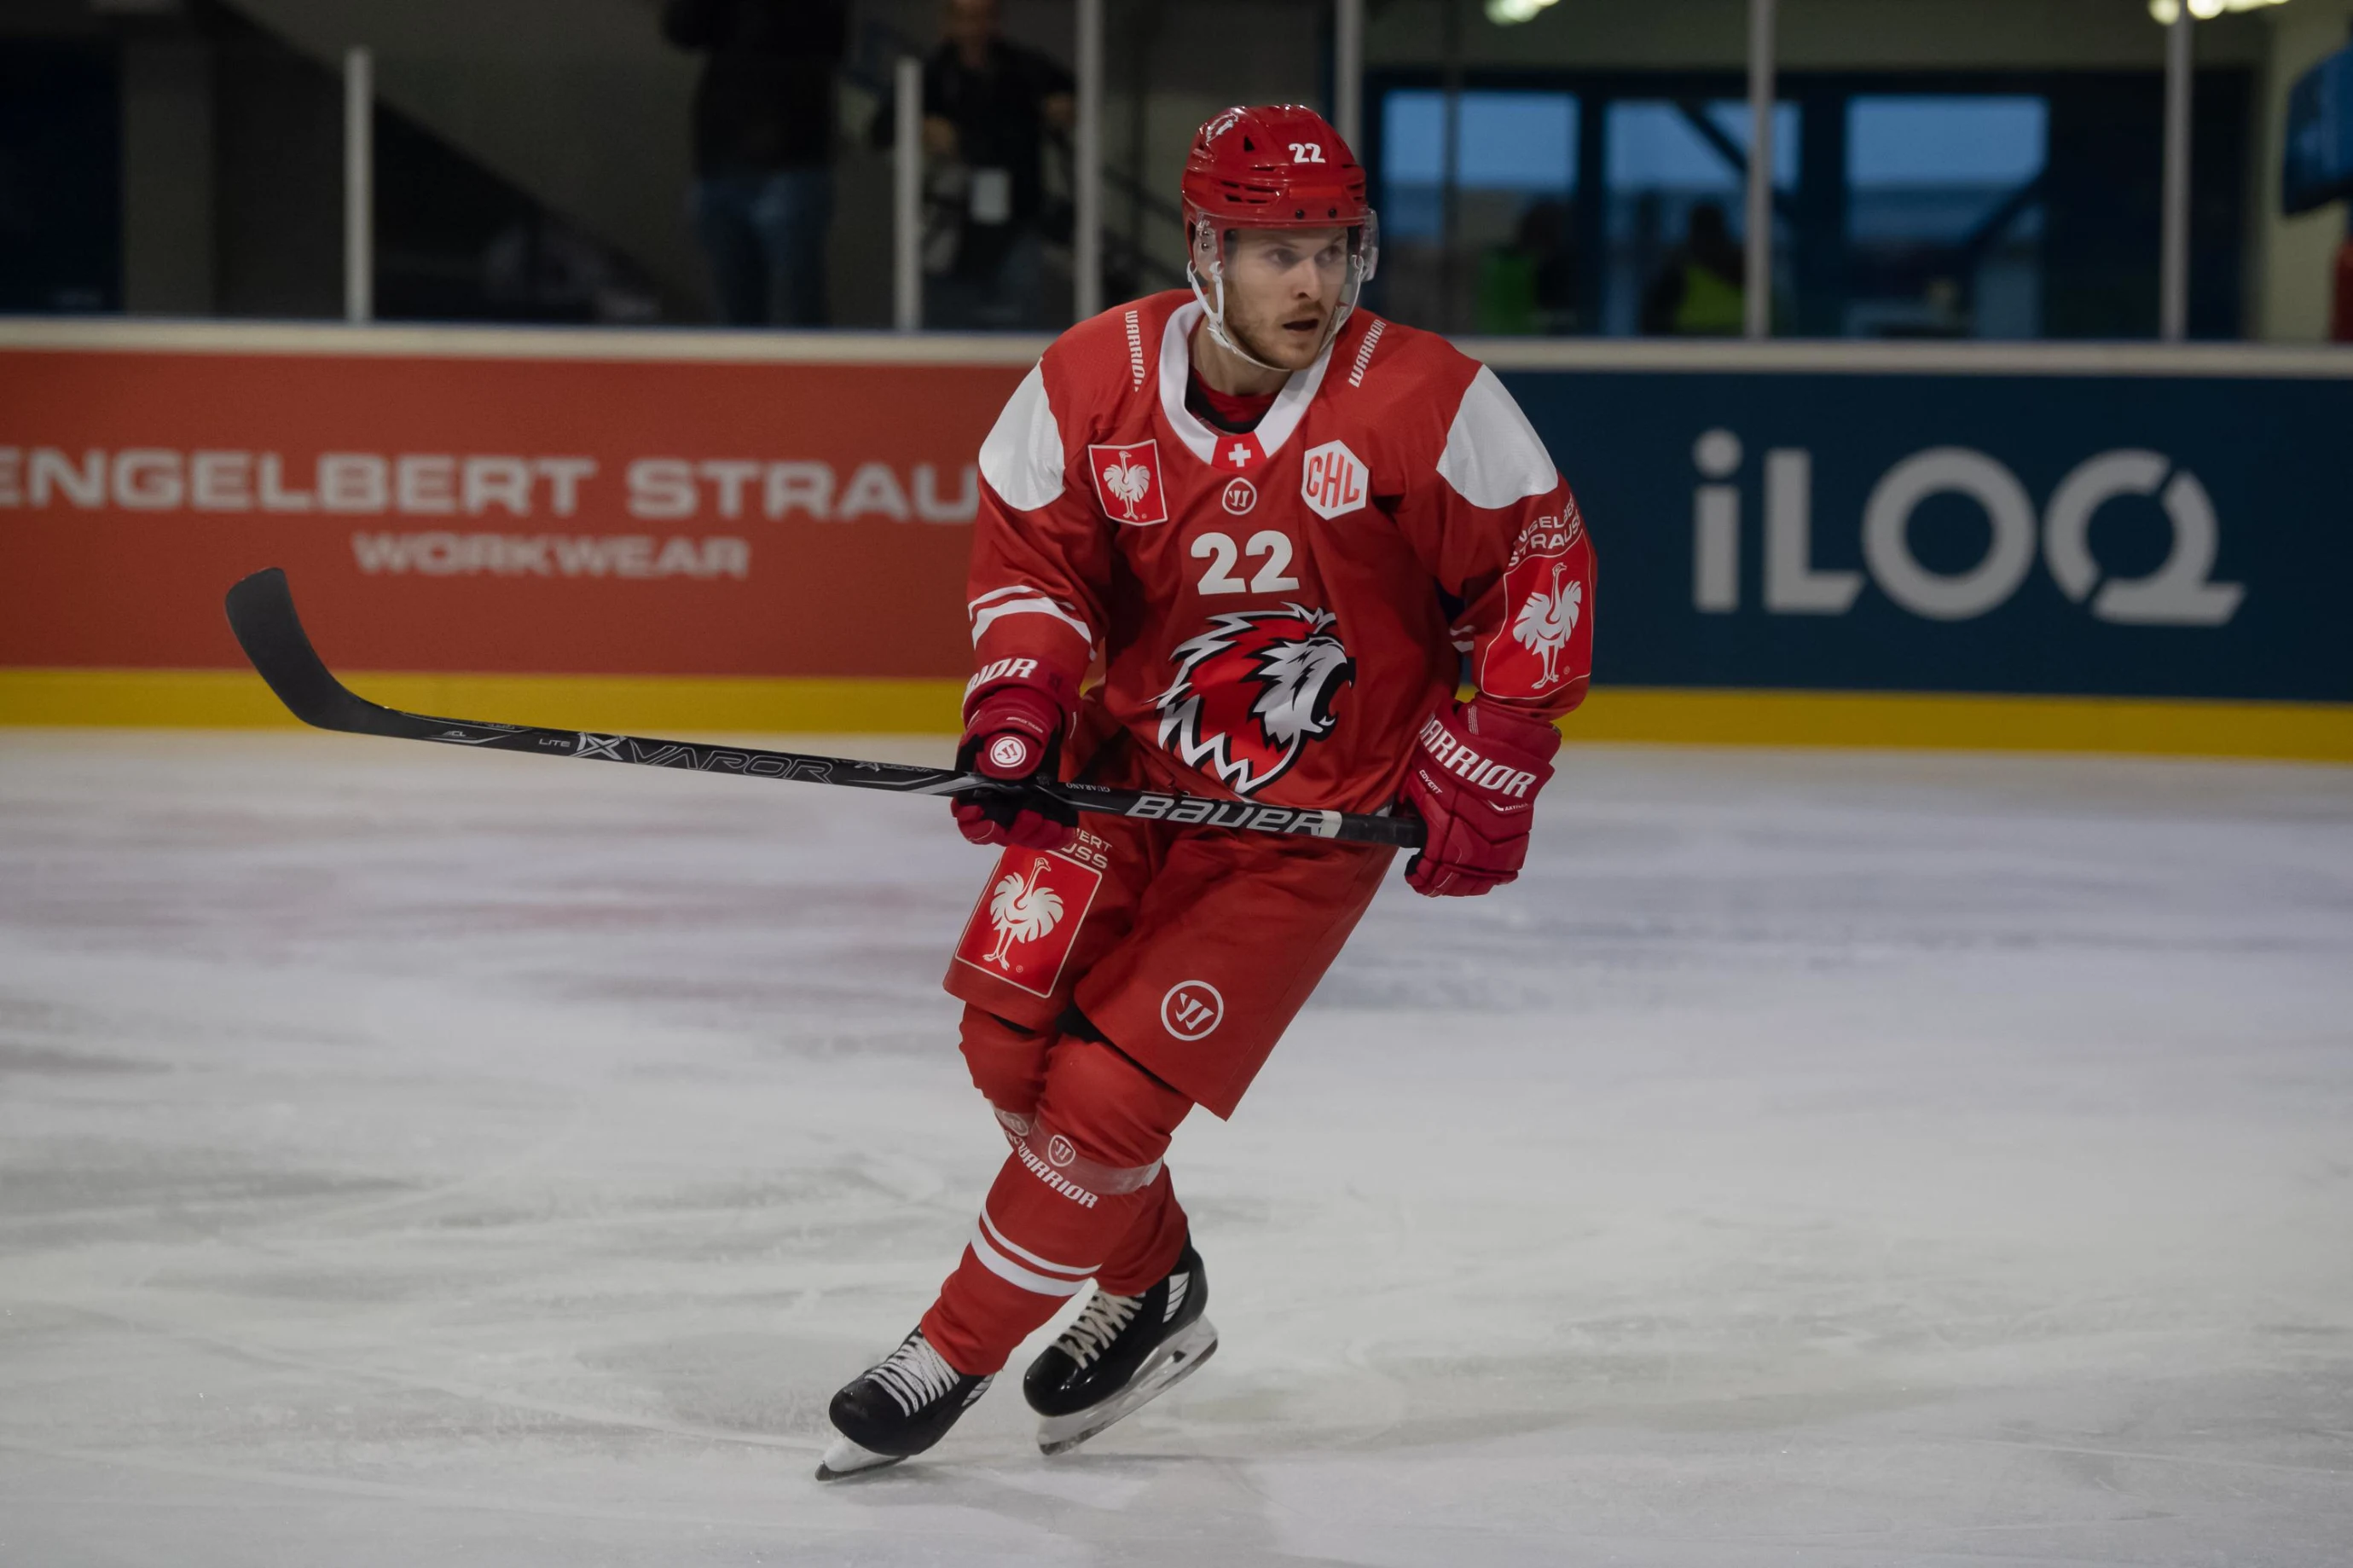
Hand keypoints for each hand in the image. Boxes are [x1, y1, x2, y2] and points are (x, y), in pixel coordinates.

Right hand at [952, 682, 1075, 849]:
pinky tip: (1066, 827)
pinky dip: (1057, 836)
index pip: (967, 817)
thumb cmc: (1010, 726)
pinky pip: (1046, 834)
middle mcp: (995, 804)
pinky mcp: (1040, 812)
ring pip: (1022, 837)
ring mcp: (1018, 811)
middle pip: (997, 833)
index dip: (975, 825)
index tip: (991, 821)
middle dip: (1014, 830)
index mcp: (976, 787)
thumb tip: (1004, 769)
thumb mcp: (1003, 731)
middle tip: (1031, 815)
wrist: (1034, 724)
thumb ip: (1003, 749)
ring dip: (1036, 835)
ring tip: (1051, 822)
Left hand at [1400, 700, 1559, 896]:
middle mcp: (1473, 840)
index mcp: (1445, 829)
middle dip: (1442, 886)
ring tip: (1457, 885)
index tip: (1415, 877)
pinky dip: (1496, 873)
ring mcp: (1499, 838)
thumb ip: (1413, 802)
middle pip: (1458, 879)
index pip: (1432, 867)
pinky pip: (1509, 862)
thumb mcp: (1421, 774)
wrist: (1501, 737)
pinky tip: (1486, 875)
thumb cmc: (1455, 751)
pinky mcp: (1520, 830)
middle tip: (1432, 885)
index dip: (1422, 878)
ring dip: (1468, 885)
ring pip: (1485, 877)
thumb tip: (1405, 819)